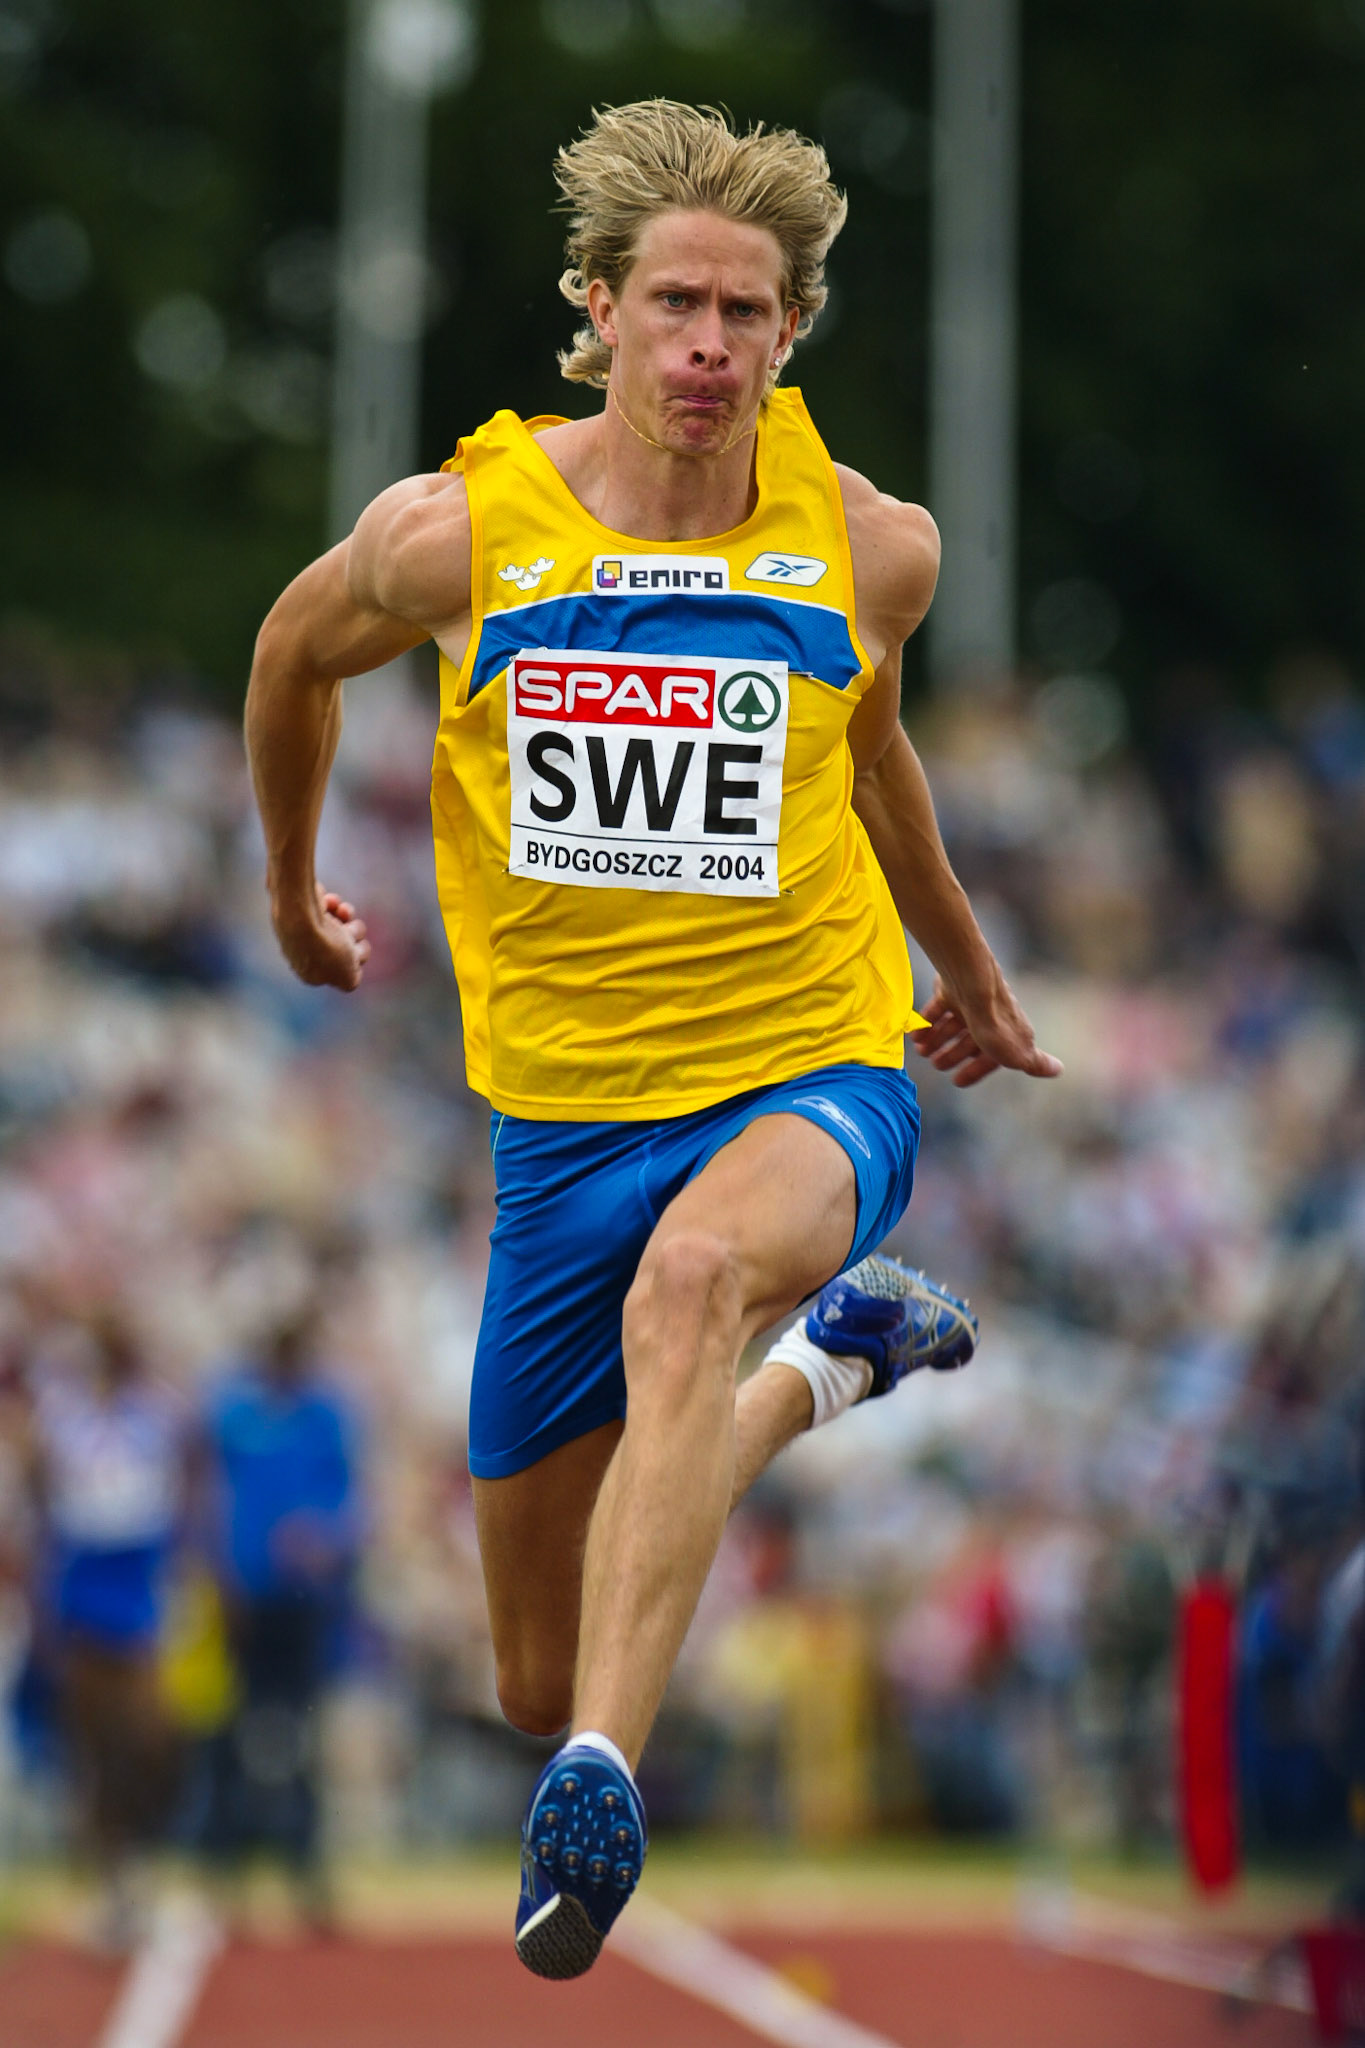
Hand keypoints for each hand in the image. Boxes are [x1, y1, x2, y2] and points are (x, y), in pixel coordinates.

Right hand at [271, 883, 370, 991]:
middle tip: (352, 930)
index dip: (355, 961)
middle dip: (354, 936)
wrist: (301, 913)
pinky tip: (330, 902)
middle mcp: (305, 954)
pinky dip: (333, 904)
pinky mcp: (303, 909)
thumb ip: (351, 981)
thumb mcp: (347, 977)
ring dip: (347, 917)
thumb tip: (350, 975)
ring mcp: (304, 930)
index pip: (342, 972)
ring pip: (342, 924)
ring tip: (343, 912)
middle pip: (346, 946)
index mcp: (311, 975)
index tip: (356, 955)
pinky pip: (329, 907)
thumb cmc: (326, 947)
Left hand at [911, 969, 1062, 1088]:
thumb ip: (1034, 1063)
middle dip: (952, 1054)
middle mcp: (991, 1016)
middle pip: (971, 1040)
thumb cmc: (994, 1023)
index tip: (957, 1082)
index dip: (976, 1070)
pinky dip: (927, 1022)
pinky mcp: (952, 989)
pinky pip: (938, 1008)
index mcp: (1009, 1032)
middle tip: (936, 1064)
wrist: (971, 983)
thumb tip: (1060, 1069)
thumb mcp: (1017, 1052)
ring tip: (922, 1051)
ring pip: (953, 1025)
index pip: (994, 1056)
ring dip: (937, 1040)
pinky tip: (917, 1034)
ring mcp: (971, 1001)